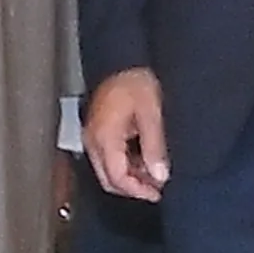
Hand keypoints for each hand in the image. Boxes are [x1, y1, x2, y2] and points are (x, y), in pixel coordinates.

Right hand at [84, 69, 172, 202]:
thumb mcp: (151, 114)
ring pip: (108, 170)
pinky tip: (143, 159)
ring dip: (130, 176)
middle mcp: (93, 140)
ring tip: (154, 173)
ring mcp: (94, 136)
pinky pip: (108, 157)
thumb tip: (160, 175)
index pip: (117, 177)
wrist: (121, 59)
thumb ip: (154, 147)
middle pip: (109, 179)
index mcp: (104, 137)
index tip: (157, 192)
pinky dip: (126, 164)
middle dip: (133, 187)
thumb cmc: (134, 81)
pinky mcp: (98, 131)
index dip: (138, 190)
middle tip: (156, 188)